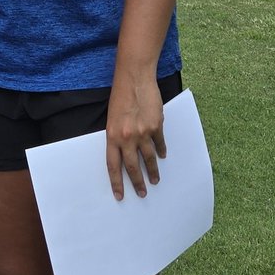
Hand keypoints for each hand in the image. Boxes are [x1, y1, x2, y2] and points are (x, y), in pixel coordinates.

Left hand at [105, 75, 166, 200]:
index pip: (113, 166)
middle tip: (142, 193)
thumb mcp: (112, 118)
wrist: (135, 79)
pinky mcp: (156, 126)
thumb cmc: (121, 96)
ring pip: (149, 158)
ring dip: (152, 171)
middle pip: (132, 167)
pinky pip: (160, 144)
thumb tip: (124, 153)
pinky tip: (162, 156)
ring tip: (155, 180)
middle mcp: (127, 137)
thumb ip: (117, 136)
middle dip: (137, 182)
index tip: (120, 195)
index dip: (116, 182)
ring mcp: (143, 132)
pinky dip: (161, 151)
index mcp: (112, 136)